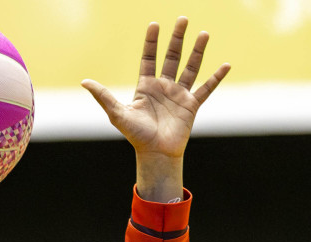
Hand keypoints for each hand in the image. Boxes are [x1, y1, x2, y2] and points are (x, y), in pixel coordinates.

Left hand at [82, 19, 229, 201]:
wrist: (156, 154)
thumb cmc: (136, 136)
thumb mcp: (117, 114)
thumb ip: (104, 96)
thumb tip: (84, 81)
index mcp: (146, 86)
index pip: (149, 58)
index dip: (152, 41)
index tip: (155, 24)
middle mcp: (164, 87)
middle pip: (172, 57)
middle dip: (178, 38)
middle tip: (183, 19)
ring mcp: (179, 95)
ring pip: (190, 68)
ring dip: (197, 51)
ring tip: (204, 33)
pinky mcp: (192, 106)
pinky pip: (206, 89)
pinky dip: (216, 77)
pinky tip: (226, 65)